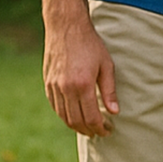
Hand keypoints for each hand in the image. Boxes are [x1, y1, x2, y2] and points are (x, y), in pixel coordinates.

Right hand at [42, 20, 117, 137]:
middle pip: (75, 120)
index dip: (99, 127)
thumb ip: (109, 91)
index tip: (108, 131)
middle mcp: (65, 88)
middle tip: (99, 132)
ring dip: (75, 126)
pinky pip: (55, 106)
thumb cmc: (91, 45)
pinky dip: (64, 115)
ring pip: (63, 116)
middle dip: (88, 130)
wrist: (66, 28)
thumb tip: (114, 112)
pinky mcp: (47, 83)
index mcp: (82, 85)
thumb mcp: (107, 65)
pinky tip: (74, 116)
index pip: (90, 116)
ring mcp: (54, 86)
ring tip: (88, 128)